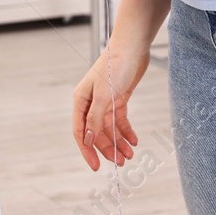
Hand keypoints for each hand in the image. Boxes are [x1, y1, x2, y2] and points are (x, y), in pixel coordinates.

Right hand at [72, 40, 151, 170]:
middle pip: (97, 132)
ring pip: (109, 128)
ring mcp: (105, 100)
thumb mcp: (104, 95)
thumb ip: (95, 118)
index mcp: (81, 101)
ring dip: (119, 142)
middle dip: (108, 148)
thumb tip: (87, 140)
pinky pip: (120, 120)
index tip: (97, 167)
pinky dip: (127, 131)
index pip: (81, 132)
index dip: (88, 151)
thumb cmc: (115, 66)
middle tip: (121, 162)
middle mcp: (91, 102)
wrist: (133, 47)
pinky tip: (134, 140)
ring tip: (130, 155)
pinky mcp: (118, 97)